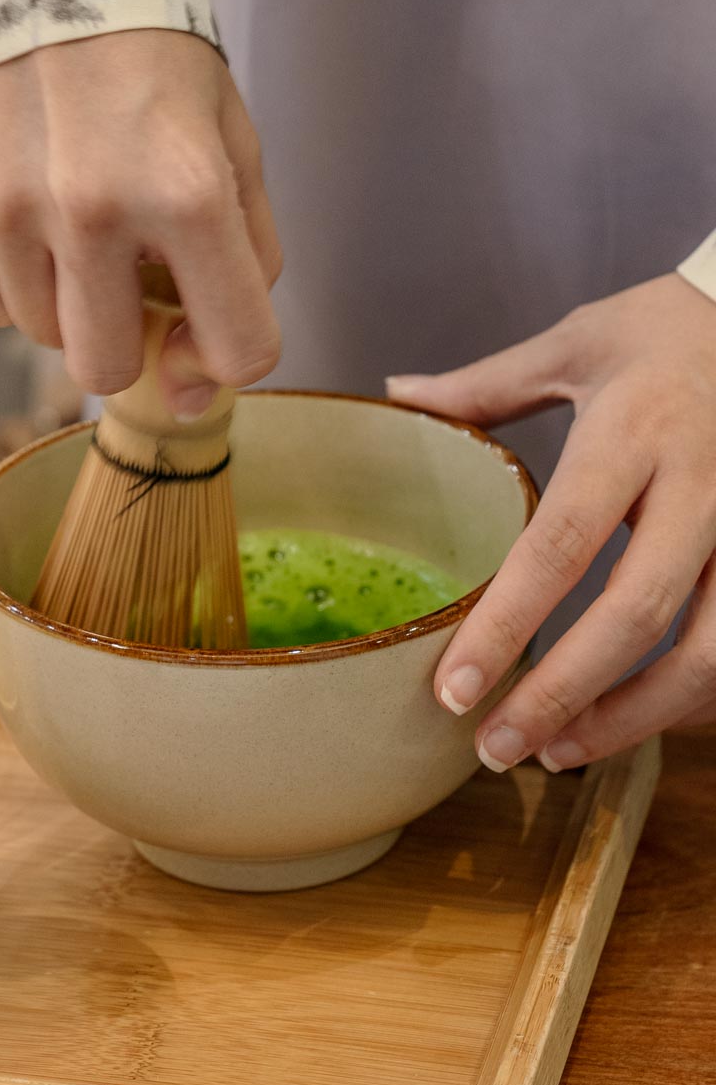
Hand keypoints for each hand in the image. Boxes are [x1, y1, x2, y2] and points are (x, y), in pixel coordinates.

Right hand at [0, 30, 282, 411]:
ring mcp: (1, 205)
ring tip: (67, 208)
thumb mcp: (231, 137)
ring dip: (61, 294)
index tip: (202, 332)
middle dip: (125, 334)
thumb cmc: (145, 52)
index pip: (235, 350)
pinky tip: (19, 199)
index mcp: (187, 188)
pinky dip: (5, 271)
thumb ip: (242, 260)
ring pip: (38, 334)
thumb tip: (191, 380)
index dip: (223, 358)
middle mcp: (90, 206)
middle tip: (124, 269)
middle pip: (105, 367)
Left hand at [387, 274, 715, 770]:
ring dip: (632, 719)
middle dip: (565, 694)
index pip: (563, 543)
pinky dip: (688, 702)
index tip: (454, 688)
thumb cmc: (662, 332)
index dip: (508, 624)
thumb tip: (399, 393)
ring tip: (555, 751)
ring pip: (708, 653)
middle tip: (495, 746)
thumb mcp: (573, 345)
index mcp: (632, 433)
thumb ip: (486, 385)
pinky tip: (628, 722)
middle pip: (638, 614)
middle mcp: (698, 486)